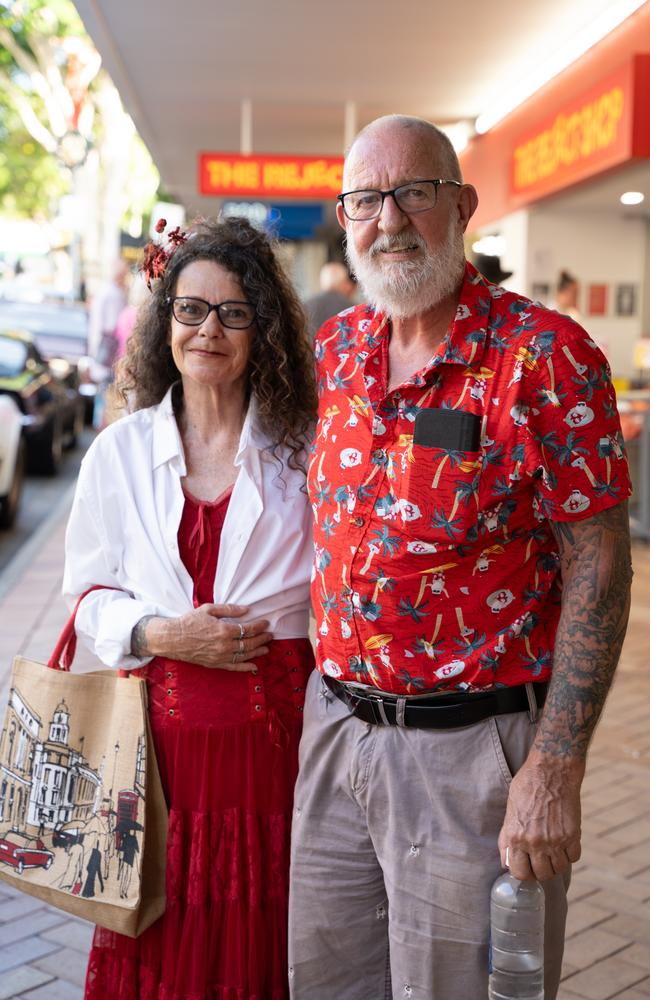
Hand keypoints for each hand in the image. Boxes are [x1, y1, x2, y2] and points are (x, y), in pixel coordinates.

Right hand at [149, 604, 271, 671]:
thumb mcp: (209, 609)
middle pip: (249, 643)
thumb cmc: (189, 622)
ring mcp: (220, 656)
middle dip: (262, 639)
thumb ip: (229, 609)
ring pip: (244, 656)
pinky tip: (254, 666)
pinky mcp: (215, 664)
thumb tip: (246, 609)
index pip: (248, 629)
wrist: (172, 638)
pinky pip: (234, 667)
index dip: (259, 626)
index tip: (266, 623)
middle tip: (270, 635)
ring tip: (266, 648)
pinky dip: (246, 667)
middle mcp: (224, 645)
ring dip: (257, 652)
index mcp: (224, 630)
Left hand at [498, 748, 583, 880]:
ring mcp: (555, 840)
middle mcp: (535, 842)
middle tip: (541, 860)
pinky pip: (573, 858)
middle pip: (541, 875)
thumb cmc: (528, 786)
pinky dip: (570, 854)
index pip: (519, 873)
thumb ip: (507, 837)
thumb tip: (506, 861)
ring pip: (558, 869)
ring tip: (553, 850)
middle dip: (540, 870)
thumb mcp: (510, 810)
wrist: (552, 770)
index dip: (523, 872)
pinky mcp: (573, 835)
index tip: (526, 866)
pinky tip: (565, 842)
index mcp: (516, 836)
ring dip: (556, 863)